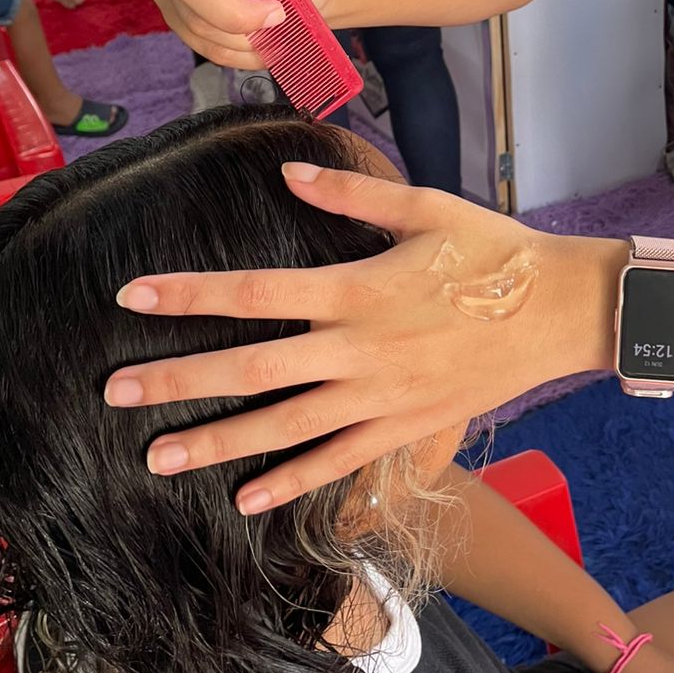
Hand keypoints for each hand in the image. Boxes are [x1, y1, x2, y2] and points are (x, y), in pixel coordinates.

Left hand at [106, 165, 618, 510]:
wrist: (560, 311)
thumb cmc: (493, 250)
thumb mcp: (426, 206)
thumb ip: (353, 192)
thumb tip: (288, 173)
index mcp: (356, 287)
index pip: (254, 290)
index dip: (189, 294)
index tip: (131, 297)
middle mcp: (357, 349)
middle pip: (252, 368)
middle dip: (178, 380)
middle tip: (113, 392)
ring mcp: (380, 397)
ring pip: (285, 427)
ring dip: (218, 443)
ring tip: (157, 456)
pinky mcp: (405, 428)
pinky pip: (339, 462)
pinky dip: (293, 482)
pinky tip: (248, 499)